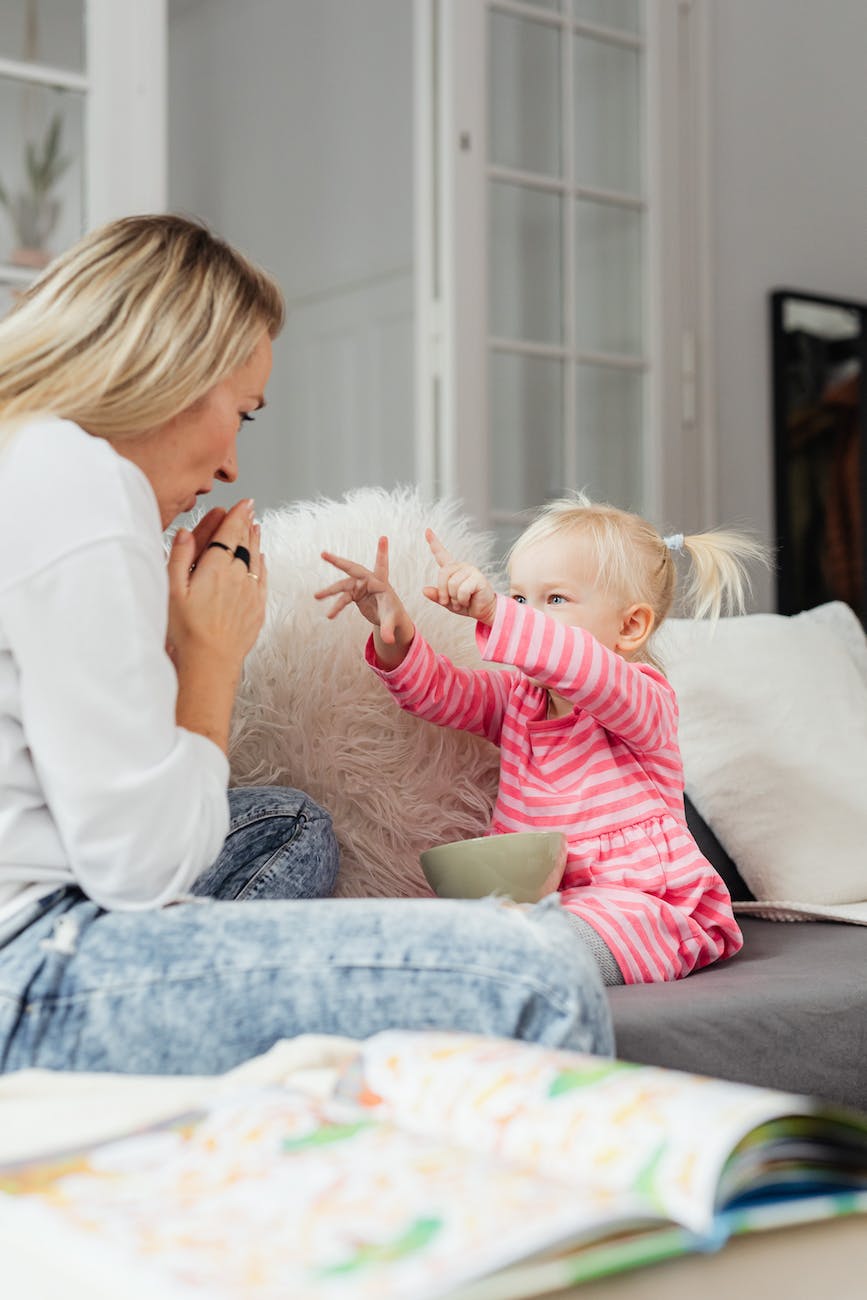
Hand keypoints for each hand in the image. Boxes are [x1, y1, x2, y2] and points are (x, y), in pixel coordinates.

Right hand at [167, 498, 266, 672]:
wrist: (210, 662)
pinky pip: (263, 579)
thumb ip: (179, 558)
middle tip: (249, 510)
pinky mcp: (257, 609)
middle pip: (244, 543)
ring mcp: (250, 593)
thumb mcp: (171, 590)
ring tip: (256, 527)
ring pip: (256, 558)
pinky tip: (262, 559)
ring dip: (255, 541)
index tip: (243, 503)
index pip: (229, 534)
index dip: (236, 516)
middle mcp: (237, 576)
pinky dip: (263, 565)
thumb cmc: (185, 631)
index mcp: (215, 568)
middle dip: (245, 524)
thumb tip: (185, 532)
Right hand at [316, 536, 414, 664]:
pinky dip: (336, 606)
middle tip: (323, 554)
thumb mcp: (392, 622)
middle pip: (353, 568)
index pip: (381, 566)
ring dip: (330, 591)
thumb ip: (389, 630)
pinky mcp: (355, 594)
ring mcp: (360, 587)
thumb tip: (389, 641)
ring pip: (342, 586)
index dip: (382, 552)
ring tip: (316, 596)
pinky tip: (329, 615)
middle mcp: (369, 581)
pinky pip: (342, 598)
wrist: (389, 619)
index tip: (384, 537)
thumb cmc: (394, 616)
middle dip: (337, 561)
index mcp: (381, 583)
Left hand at [423, 529, 497, 624]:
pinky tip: (468, 600)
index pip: (441, 554)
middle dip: (443, 592)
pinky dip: (462, 600)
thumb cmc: (466, 604)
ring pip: (452, 584)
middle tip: (449, 602)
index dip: (433, 542)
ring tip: (461, 602)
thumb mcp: (447, 602)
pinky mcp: (478, 577)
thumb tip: (424, 590)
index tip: (427, 530)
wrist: (483, 611)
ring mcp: (470, 570)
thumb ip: (437, 596)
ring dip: (454, 599)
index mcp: (452, 570)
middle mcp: (461, 567)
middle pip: (443, 574)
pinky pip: (462, 590)